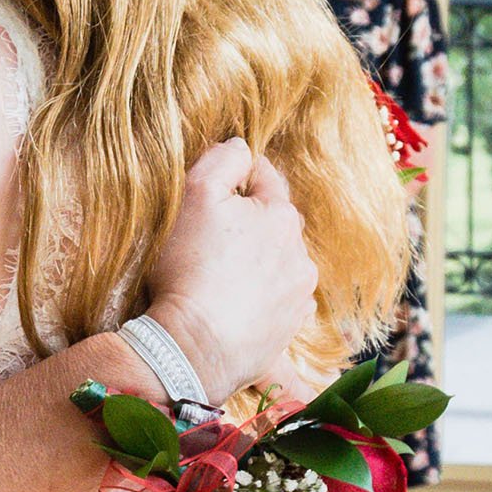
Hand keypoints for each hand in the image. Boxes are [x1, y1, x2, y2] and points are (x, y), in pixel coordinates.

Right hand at [146, 140, 316, 404]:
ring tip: (221, 277)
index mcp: (281, 216)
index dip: (238, 176)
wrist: (194, 347)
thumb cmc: (191, 269)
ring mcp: (299, 295)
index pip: (265, 178)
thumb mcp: (195, 197)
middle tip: (210, 237)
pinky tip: (238, 307)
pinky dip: (264, 301)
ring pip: (280, 264)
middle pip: (274, 223)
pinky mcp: (290, 329)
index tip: (214, 189)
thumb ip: (222, 160)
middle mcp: (300, 254)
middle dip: (250, 224)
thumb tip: (242, 145)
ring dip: (259, 263)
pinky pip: (280, 304)